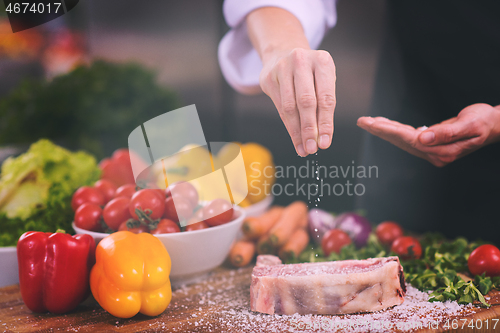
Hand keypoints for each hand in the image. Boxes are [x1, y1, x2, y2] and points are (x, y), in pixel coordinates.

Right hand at [259, 48, 335, 156]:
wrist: (283, 53)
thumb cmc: (309, 74)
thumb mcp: (323, 82)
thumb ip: (324, 106)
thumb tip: (321, 139)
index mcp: (322, 61)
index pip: (326, 98)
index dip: (325, 123)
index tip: (325, 143)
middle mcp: (302, 61)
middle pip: (306, 102)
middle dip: (309, 129)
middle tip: (312, 149)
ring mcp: (282, 68)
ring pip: (290, 107)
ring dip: (297, 132)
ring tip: (304, 149)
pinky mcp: (268, 77)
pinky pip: (279, 108)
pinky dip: (289, 127)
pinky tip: (295, 140)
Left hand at [357, 103, 499, 166]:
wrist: (496, 124)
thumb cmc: (484, 122)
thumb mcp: (469, 125)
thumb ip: (445, 133)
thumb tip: (422, 137)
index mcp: (441, 150)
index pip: (408, 139)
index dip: (388, 130)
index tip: (371, 123)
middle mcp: (434, 153)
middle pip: (401, 141)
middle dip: (380, 131)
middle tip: (361, 121)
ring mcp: (433, 150)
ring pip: (402, 140)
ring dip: (385, 130)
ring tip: (368, 121)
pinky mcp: (432, 144)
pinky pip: (409, 137)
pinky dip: (396, 130)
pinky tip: (386, 125)